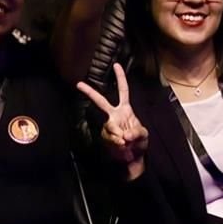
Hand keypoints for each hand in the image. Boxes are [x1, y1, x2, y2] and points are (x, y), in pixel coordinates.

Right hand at [77, 63, 147, 179]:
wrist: (133, 159)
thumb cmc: (139, 143)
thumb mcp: (143, 135)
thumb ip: (136, 133)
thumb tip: (124, 134)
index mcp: (126, 110)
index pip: (123, 90)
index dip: (120, 78)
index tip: (116, 65)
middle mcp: (114, 115)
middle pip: (101, 101)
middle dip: (90, 93)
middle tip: (78, 84)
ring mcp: (108, 125)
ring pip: (109, 126)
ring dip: (118, 136)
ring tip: (127, 144)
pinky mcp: (105, 136)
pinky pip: (108, 137)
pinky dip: (116, 143)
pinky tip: (122, 148)